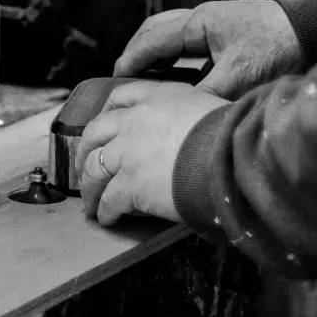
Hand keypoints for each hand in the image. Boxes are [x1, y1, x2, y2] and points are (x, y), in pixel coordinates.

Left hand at [78, 81, 224, 225]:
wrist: (230, 157)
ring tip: (91, 201)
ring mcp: (127, 152)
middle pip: (95, 132)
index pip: (120, 97)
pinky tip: (108, 219)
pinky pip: (108, 200)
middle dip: (86, 152)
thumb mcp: (207, 107)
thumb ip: (188, 115)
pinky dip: (105, 211)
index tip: (104, 126)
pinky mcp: (129, 184)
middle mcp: (135, 120)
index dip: (106, 112)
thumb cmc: (230, 133)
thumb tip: (191, 131)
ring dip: (89, 187)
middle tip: (86, 166)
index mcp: (157, 97)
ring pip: (94, 169)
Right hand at [115, 0, 303, 99]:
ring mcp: (213, 25)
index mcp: (198, 22)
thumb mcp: (239, 76)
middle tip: (121, 80)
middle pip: (154, 31)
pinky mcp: (225, 35)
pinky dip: (174, 59)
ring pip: (170, 36)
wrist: (311, 30)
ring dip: (154, 55)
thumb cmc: (278, 46)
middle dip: (135, 54)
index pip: (151, 40)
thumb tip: (179, 116)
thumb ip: (205, 95)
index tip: (114, 82)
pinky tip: (176, 81)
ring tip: (142, 82)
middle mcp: (201, 19)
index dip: (130, 61)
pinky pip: (188, 44)